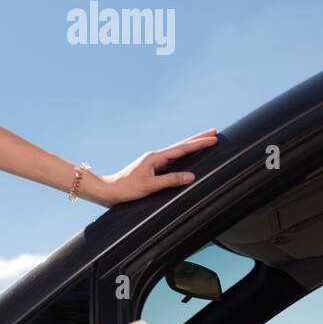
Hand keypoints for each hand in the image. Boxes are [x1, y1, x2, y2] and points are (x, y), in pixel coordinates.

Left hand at [95, 128, 219, 204]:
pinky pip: (172, 161)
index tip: (213, 137)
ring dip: (191, 147)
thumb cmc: (126, 189)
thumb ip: (170, 180)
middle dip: (198, 139)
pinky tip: (188, 158)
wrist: (108, 191)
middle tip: (214, 132)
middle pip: (181, 146)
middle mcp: (155, 157)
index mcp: (155, 158)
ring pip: (177, 153)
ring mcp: (153, 163)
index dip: (199, 143)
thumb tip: (191, 176)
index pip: (182, 149)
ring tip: (205, 141)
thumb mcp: (149, 186)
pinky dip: (183, 157)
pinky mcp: (152, 169)